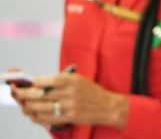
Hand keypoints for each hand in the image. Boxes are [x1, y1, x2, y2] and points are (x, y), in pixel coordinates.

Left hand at [12, 73, 127, 129]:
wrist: (107, 106)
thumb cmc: (91, 92)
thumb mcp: (77, 80)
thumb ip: (58, 81)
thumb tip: (34, 83)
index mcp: (71, 79)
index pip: (44, 80)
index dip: (28, 83)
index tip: (19, 83)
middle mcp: (69, 92)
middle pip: (37, 95)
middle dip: (22, 95)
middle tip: (16, 94)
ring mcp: (68, 106)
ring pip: (38, 108)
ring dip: (26, 107)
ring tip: (23, 105)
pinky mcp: (68, 117)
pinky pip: (44, 118)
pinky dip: (34, 117)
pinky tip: (33, 114)